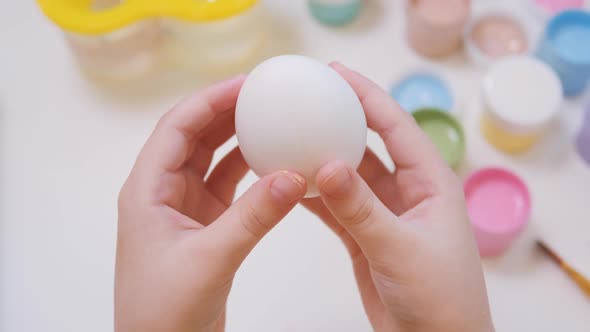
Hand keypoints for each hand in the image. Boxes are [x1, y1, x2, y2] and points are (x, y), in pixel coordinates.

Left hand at [115, 76, 306, 331]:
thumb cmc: (163, 312)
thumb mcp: (210, 258)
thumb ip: (253, 217)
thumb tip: (292, 176)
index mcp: (147, 190)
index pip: (177, 127)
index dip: (210, 100)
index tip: (246, 84)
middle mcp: (163, 193)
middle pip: (195, 137)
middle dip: (226, 112)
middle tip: (263, 94)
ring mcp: (185, 209)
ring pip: (212, 160)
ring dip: (238, 139)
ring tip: (270, 118)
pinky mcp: (205, 226)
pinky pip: (228, 186)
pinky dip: (250, 172)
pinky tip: (273, 162)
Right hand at [303, 63, 493, 331]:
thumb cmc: (440, 300)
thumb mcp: (400, 249)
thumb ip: (361, 208)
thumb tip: (326, 165)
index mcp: (431, 183)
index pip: (397, 126)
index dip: (368, 96)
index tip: (336, 74)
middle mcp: (409, 193)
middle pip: (371, 144)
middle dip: (343, 118)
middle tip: (310, 96)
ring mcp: (385, 215)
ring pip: (350, 175)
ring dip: (325, 157)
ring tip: (293, 135)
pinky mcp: (366, 237)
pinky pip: (337, 206)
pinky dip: (315, 194)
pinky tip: (292, 181)